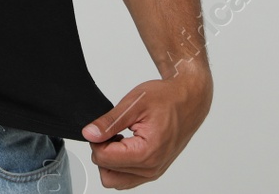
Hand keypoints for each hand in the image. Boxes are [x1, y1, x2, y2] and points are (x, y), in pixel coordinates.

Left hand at [81, 67, 211, 188]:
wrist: (188, 101)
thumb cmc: (167, 99)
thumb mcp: (134, 104)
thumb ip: (109, 123)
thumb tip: (89, 134)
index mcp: (147, 153)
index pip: (104, 159)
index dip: (96, 140)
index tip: (102, 126)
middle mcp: (151, 169)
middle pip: (107, 174)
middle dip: (102, 152)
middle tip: (110, 131)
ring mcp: (154, 173)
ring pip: (115, 180)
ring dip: (111, 161)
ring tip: (119, 137)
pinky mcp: (154, 171)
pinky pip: (127, 178)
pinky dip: (120, 164)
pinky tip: (125, 144)